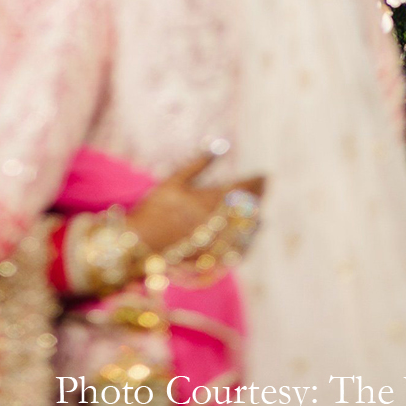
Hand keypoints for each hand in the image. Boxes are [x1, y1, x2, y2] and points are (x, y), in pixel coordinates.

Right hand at [125, 152, 264, 256]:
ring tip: (260, 212)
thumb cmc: (155, 208)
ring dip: (256, 219)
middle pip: (248, 209)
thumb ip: (199, 164)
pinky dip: (248, 244)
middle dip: (259, 196)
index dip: (256, 181)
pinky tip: (249, 239)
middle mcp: (217, 222)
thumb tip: (220, 145)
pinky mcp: (213, 260)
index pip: (242, 188)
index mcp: (209, 199)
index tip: (264, 174)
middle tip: (265, 187)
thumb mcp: (174, 181)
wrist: (140, 244)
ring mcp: (217, 243)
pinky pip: (238, 253)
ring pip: (246, 231)